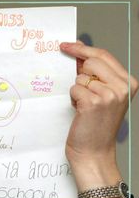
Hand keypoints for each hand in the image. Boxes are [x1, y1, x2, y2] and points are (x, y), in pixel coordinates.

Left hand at [60, 41, 137, 192]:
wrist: (94, 151)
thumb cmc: (96, 125)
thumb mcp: (105, 96)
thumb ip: (97, 76)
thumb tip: (79, 54)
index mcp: (129, 83)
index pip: (104, 55)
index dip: (83, 49)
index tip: (68, 45)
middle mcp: (122, 87)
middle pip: (92, 61)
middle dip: (79, 71)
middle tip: (78, 86)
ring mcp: (109, 94)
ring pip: (80, 77)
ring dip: (77, 90)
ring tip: (84, 106)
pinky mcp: (93, 103)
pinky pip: (74, 88)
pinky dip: (72, 99)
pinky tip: (80, 111)